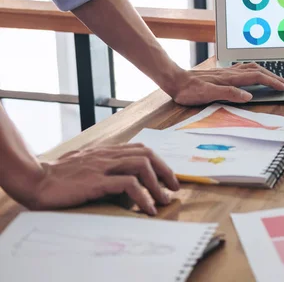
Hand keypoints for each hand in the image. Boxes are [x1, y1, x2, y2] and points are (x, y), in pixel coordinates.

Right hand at [29, 144, 179, 215]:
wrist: (35, 180)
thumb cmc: (58, 177)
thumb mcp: (86, 167)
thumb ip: (105, 170)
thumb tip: (125, 187)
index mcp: (106, 151)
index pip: (140, 149)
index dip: (159, 162)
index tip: (168, 178)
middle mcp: (107, 155)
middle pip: (147, 154)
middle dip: (165, 171)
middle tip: (174, 188)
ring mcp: (102, 166)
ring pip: (142, 165)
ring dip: (157, 185)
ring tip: (163, 201)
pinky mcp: (96, 181)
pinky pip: (128, 184)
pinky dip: (143, 196)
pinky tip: (147, 208)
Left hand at [171, 62, 283, 105]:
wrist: (175, 80)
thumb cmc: (189, 90)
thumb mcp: (207, 95)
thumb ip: (229, 94)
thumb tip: (249, 96)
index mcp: (231, 78)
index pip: (258, 78)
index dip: (273, 82)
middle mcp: (231, 72)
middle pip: (260, 70)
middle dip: (276, 77)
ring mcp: (228, 71)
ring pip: (253, 68)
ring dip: (268, 73)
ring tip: (277, 80)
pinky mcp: (223, 73)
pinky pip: (245, 69)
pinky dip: (256, 71)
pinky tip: (256, 74)